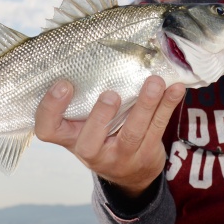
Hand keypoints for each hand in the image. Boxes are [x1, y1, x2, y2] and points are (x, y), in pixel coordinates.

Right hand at [34, 76, 185, 197]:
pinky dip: (168, 106)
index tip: (64, 83)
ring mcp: (120, 156)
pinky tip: (176, 89)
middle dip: (100, 117)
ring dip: (145, 106)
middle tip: (111, 94)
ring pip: (132, 133)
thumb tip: (92, 49)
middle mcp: (90, 151)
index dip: (51, 108)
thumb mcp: (83, 122)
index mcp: (69, 137)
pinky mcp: (146, 153)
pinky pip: (158, 128)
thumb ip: (83, 98)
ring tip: (155, 83)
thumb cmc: (100, 134)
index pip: (47, 129)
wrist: (130, 174)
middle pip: (89, 142)